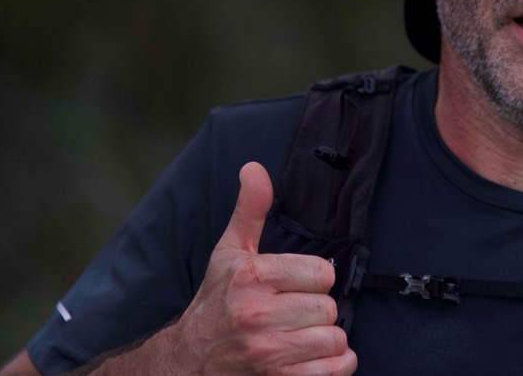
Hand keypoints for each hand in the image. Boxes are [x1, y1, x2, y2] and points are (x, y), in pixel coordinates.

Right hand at [162, 161, 356, 374]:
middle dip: (317, 311)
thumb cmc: (215, 304)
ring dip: (326, 340)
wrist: (188, 361)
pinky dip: (335, 366)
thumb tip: (255, 168)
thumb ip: (249, 210)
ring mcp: (268, 353)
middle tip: (296, 314)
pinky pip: (334, 370)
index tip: (297, 286)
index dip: (314, 279)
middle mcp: (258, 316)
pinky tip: (316, 359)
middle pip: (328, 307)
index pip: (322, 273)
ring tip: (303, 336)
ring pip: (334, 339)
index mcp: (252, 278)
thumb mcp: (229, 253)